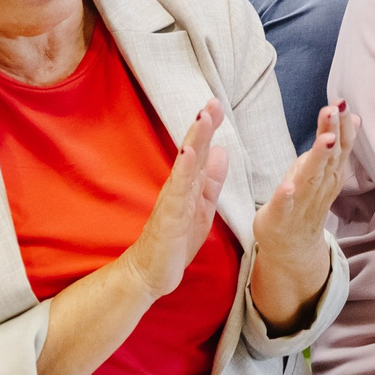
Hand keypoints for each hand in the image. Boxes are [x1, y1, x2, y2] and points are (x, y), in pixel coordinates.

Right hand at [120, 102, 230, 299]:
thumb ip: (212, 179)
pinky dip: (183, 172)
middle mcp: (179, 187)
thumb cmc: (176, 239)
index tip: (217, 104)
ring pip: (185, 166)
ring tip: (203, 119)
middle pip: (192, 151)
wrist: (151, 272)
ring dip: (194, 141)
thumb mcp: (203, 206)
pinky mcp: (169, 217)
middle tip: (213, 101)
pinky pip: (177, 192)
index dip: (209, 128)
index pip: (201, 150)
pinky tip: (188, 154)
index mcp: (189, 184)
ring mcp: (172, 201)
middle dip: (203, 126)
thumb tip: (222, 150)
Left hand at [249, 101, 355, 331]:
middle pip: (329, 157)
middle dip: (332, 132)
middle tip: (334, 109)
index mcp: (328, 173)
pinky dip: (287, 197)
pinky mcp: (280, 219)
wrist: (293, 248)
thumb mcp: (322, 170)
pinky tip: (288, 185)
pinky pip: (284, 207)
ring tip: (325, 139)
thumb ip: (336, 145)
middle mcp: (319, 186)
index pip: (340, 146)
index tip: (342, 102)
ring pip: (311, 178)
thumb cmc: (305, 202)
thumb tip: (353, 117)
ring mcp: (301, 203)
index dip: (342, 125)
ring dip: (318, 158)